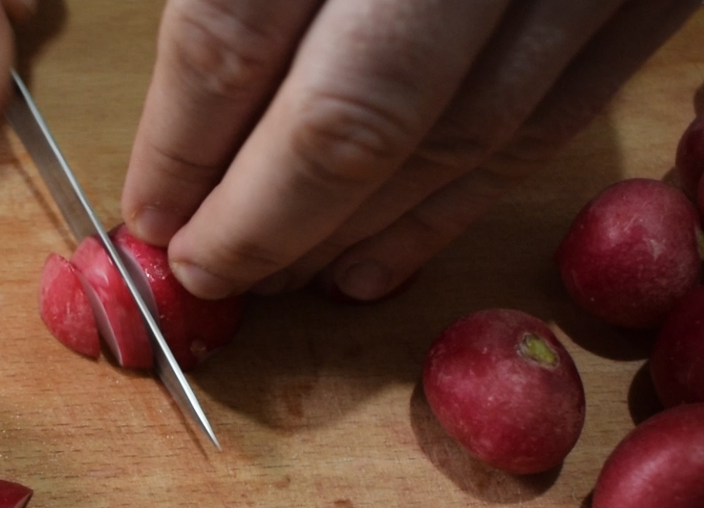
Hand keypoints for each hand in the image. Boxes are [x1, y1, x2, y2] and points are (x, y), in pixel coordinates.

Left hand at [120, 0, 703, 300]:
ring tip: (285, 277)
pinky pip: (556, 123)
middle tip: (206, 276)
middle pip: (354, 117)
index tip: (147, 210)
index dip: (184, 144)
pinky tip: (389, 251)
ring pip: (464, 139)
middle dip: (265, 222)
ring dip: (361, 233)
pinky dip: (465, 202)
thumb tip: (159, 67)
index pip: (236, 33)